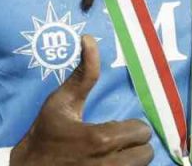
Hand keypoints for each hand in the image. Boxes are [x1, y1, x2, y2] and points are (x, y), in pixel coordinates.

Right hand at [11, 35, 153, 165]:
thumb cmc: (45, 133)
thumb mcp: (61, 101)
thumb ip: (83, 73)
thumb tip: (89, 39)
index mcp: (100, 139)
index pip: (142, 132)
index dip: (132, 126)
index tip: (117, 126)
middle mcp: (108, 164)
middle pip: (146, 153)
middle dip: (135, 145)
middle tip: (119, 140)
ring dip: (131, 160)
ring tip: (116, 154)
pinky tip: (109, 164)